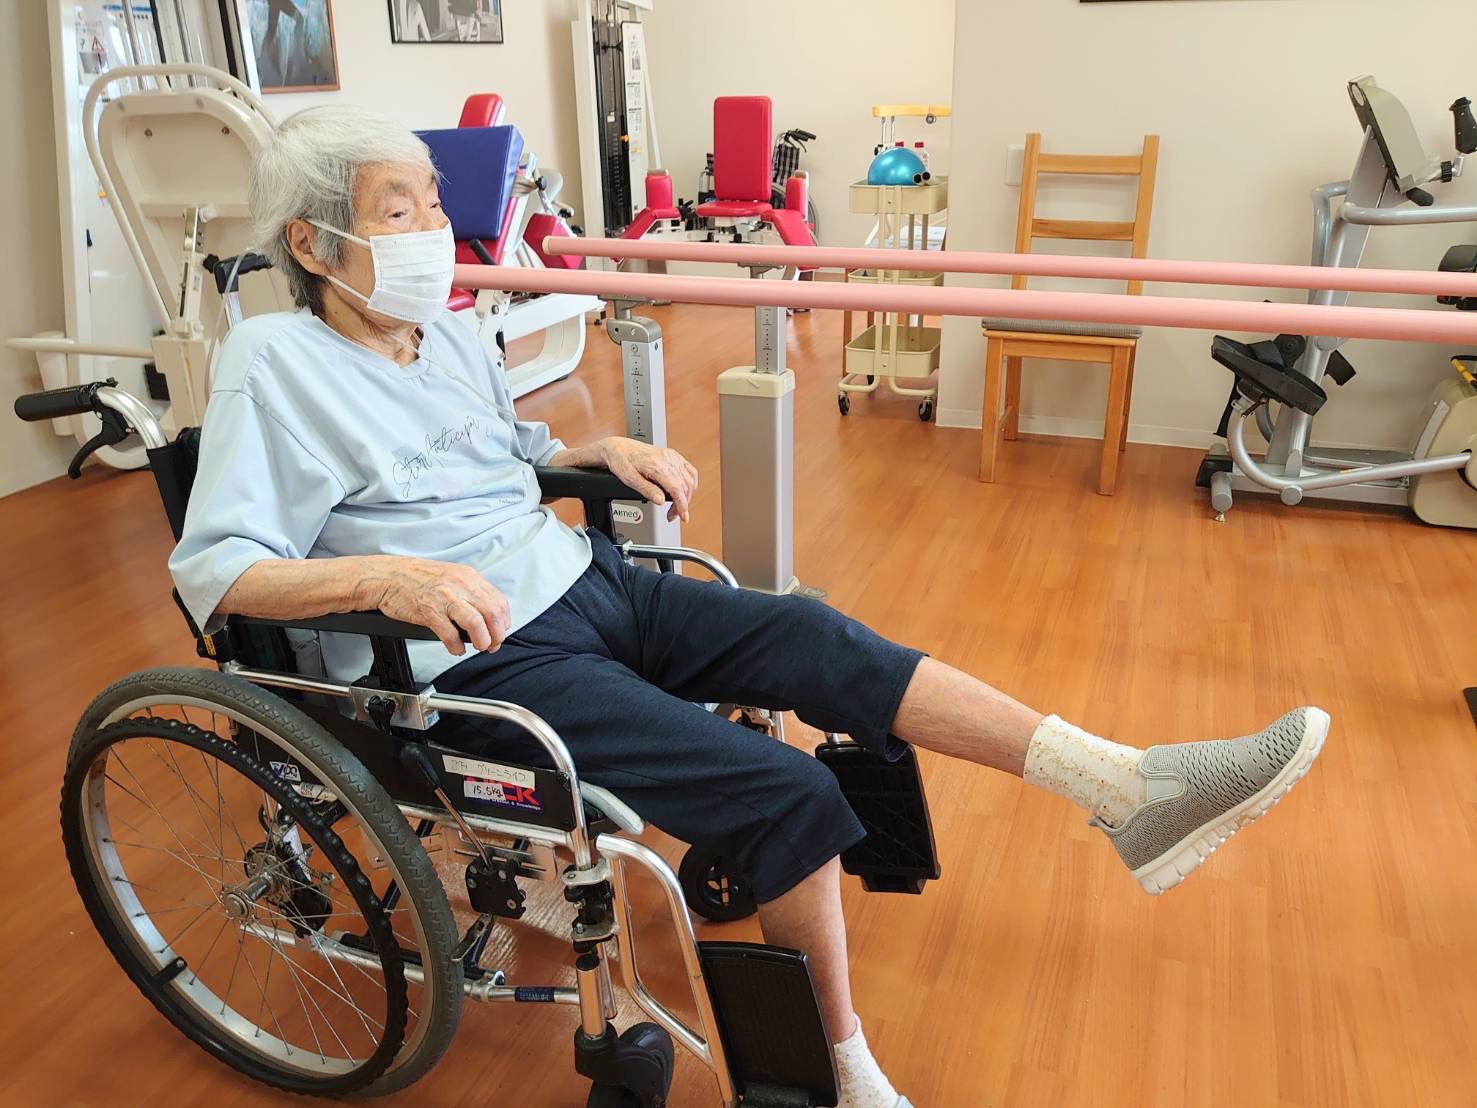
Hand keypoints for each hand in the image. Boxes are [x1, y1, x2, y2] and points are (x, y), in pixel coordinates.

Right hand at [356, 556, 509, 655]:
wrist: (388, 576)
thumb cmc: (417, 578)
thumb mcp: (451, 576)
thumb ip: (470, 592)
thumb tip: (487, 615)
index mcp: (468, 577)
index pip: (499, 602)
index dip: (503, 623)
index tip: (499, 633)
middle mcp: (460, 586)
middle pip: (493, 614)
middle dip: (496, 635)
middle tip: (491, 645)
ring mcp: (444, 598)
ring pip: (476, 624)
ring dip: (481, 641)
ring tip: (477, 647)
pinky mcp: (429, 612)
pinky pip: (450, 634)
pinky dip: (456, 646)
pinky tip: (455, 648)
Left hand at [599, 438, 698, 521]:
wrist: (618, 448)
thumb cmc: (621, 461)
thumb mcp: (629, 479)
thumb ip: (646, 490)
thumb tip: (661, 501)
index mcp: (656, 466)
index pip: (677, 488)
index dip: (682, 505)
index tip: (683, 516)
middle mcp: (667, 459)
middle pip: (685, 486)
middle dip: (682, 504)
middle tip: (672, 515)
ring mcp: (672, 456)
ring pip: (690, 479)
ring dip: (687, 496)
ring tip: (676, 506)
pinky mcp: (673, 455)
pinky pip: (690, 471)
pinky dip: (690, 483)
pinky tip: (684, 491)